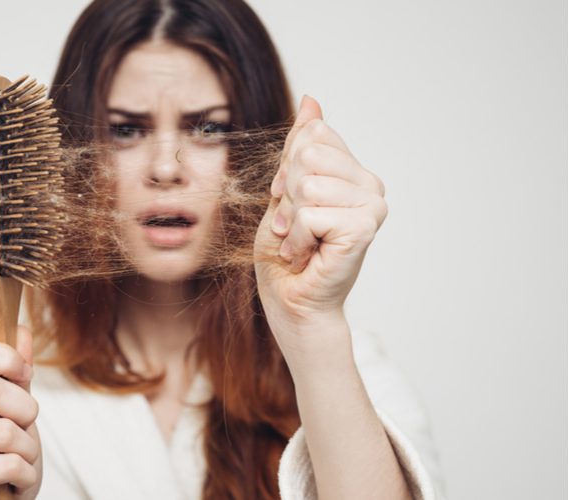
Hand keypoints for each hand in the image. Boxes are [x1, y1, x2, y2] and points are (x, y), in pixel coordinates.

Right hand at [0, 326, 41, 499]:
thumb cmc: (0, 457)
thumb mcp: (16, 409)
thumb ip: (17, 372)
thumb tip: (19, 331)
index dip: (6, 359)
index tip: (24, 375)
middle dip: (26, 411)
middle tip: (22, 429)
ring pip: (5, 431)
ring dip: (27, 450)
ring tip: (15, 460)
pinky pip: (7, 463)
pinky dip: (24, 475)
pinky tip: (10, 481)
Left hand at [254, 96, 386, 343]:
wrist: (290, 300)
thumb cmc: (285, 251)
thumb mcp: (285, 189)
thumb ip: (300, 146)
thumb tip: (311, 100)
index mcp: (353, 172)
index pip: (313, 136)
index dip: (287, 170)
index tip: (289, 202)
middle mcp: (370, 185)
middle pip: (308, 155)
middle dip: (286, 194)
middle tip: (292, 226)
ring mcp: (372, 205)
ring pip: (307, 185)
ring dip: (289, 220)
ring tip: (298, 242)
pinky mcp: (364, 228)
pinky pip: (310, 214)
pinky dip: (295, 238)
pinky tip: (304, 255)